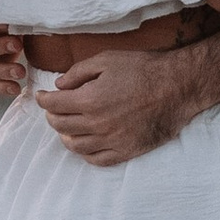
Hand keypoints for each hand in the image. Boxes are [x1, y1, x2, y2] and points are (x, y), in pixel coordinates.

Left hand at [37, 43, 197, 167]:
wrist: (178, 87)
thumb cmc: (143, 69)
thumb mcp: (107, 60)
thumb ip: (79, 72)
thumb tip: (59, 85)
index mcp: (89, 100)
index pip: (53, 105)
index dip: (42, 100)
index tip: (41, 96)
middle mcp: (97, 124)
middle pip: (61, 125)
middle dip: (52, 116)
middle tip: (52, 109)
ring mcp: (111, 140)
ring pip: (75, 145)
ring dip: (65, 135)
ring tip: (65, 127)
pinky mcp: (126, 151)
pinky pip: (97, 159)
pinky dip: (84, 153)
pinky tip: (84, 144)